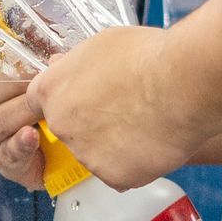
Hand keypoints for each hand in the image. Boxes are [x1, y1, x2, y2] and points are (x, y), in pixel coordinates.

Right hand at [0, 71, 45, 189]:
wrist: (55, 154)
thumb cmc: (40, 105)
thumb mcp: (37, 79)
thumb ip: (39, 63)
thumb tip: (56, 58)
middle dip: (9, 84)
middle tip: (37, 77)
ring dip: (20, 111)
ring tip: (40, 105)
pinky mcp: (4, 162)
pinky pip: (9, 152)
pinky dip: (21, 143)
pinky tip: (31, 135)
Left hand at [26, 24, 185, 189]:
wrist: (182, 84)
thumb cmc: (147, 56)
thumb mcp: (101, 44)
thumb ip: (75, 63)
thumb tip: (62, 65)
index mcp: (52, 90)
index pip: (38, 105)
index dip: (65, 103)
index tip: (82, 102)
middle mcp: (62, 125)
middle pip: (71, 131)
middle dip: (93, 125)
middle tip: (126, 111)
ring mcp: (85, 153)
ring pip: (97, 154)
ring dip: (116, 145)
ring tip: (146, 123)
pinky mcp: (111, 176)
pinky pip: (121, 173)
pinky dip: (136, 163)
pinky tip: (153, 142)